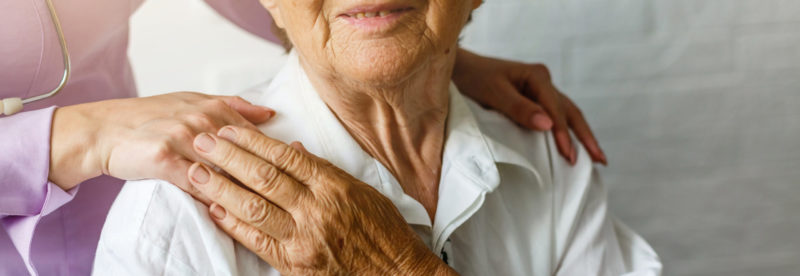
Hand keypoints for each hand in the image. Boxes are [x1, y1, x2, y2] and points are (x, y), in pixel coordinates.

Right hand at [48, 92, 273, 191]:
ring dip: (243, 190)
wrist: (104, 130)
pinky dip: (213, 198)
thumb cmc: (149, 117)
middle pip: (245, 153)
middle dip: (265, 176)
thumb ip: (233, 107)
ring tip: (262, 208)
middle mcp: (201, 120)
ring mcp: (184, 138)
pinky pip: (197, 183)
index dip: (273, 158)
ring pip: (224, 169)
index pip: (256, 135)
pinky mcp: (165, 158)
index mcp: (213, 107)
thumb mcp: (193, 102)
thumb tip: (269, 114)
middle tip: (283, 197)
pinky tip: (226, 211)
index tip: (289, 176)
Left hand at [187, 126, 455, 274]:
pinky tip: (213, 209)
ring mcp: (303, 239)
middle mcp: (317, 210)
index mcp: (335, 186)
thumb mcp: (362, 191)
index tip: (229, 129)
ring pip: (252, 207)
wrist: (396, 274)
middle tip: (202, 140)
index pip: (285, 156)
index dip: (252, 141)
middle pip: (263, 177)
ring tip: (196, 171)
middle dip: (227, 157)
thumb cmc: (383, 231)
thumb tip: (292, 149)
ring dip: (220, 188)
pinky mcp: (293, 263)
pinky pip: (255, 240)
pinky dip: (231, 224)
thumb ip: (324, 170)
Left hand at [453, 48, 605, 164]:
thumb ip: (519, 108)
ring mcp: (540, 90)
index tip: (569, 157)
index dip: (563, 135)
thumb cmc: (473, 79)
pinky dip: (566, 132)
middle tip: (601, 161)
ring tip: (596, 158)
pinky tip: (572, 146)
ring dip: (580, 135)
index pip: (556, 110)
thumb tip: (549, 125)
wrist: (458, 69)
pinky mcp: (533, 99)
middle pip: (571, 112)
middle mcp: (543, 81)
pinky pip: (555, 117)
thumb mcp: (493, 93)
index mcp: (537, 76)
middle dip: (586, 137)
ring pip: (567, 114)